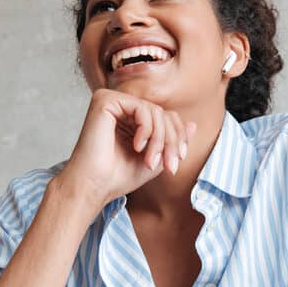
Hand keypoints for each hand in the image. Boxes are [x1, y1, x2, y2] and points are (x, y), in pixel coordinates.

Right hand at [56, 89, 196, 214]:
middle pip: (163, 114)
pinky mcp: (105, 100)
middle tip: (169, 165)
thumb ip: (172, 141)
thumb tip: (193, 124)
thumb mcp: (156, 159)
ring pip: (155, 111)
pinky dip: (146, 129)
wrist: (94, 186)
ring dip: (160, 140)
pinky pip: (141, 107)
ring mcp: (112, 101)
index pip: (165, 117)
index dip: (178, 137)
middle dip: (171, 141)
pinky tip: (137, 146)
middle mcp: (121, 108)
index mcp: (131, 119)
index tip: (177, 160)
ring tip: (150, 161)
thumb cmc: (118, 177)